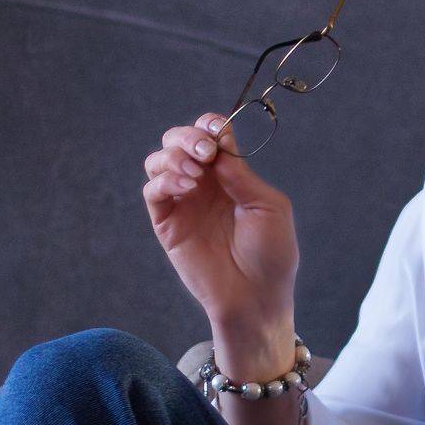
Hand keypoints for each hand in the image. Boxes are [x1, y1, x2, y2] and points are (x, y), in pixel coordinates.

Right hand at [141, 112, 299, 327]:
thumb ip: (242, 175)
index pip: (211, 137)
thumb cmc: (271, 255)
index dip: (210, 125)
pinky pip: (153, 191)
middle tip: (204, 153)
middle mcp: (204, 185)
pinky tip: (187, 187)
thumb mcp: (269, 207)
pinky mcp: (167, 224)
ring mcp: (184, 203)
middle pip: (179, 141)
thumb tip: (217, 148)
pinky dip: (165, 180)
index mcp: (231, 176)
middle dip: (188, 137)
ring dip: (173, 156)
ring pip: (159, 160)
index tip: (217, 129)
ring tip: (195, 174)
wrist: (256, 298)